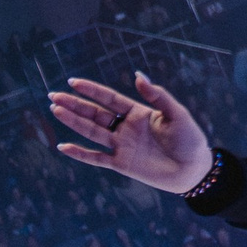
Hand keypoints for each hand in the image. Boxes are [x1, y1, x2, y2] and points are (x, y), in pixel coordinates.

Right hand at [49, 73, 212, 193]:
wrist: (192, 170)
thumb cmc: (190, 139)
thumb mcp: (177, 113)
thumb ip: (158, 96)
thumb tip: (138, 76)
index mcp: (138, 113)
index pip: (109, 99)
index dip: (91, 90)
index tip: (73, 81)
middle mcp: (126, 128)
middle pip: (95, 114)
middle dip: (74, 105)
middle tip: (54, 96)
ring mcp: (121, 146)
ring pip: (91, 132)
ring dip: (73, 122)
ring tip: (55, 111)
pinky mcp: (120, 164)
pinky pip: (95, 158)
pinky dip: (79, 154)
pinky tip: (63, 147)